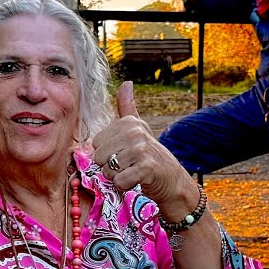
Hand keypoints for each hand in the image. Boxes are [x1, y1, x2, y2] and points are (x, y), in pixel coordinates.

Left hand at [91, 82, 196, 218]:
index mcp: (129, 122)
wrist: (172, 178)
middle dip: (110, 167)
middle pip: (99, 157)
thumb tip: (126, 83)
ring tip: (133, 172)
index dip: (106, 153)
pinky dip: (126, 185)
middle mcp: (135, 132)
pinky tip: (137, 180)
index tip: (123, 154)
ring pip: (108, 171)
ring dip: (118, 177)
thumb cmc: (150, 154)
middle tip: (128, 165)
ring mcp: (141, 150)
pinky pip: (120, 181)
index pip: (96, 143)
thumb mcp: (138, 128)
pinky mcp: (146, 168)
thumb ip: (127, 107)